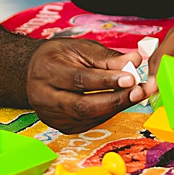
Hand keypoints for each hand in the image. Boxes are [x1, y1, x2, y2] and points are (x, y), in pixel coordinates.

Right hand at [27, 37, 143, 132]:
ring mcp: (53, 116)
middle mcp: (45, 98)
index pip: (79, 80)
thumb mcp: (80, 48)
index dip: (107, 81)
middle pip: (83, 105)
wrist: (34, 73)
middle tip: (139, 90)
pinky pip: (90, 122)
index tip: (131, 78)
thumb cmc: (59, 57)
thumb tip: (134, 60)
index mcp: (47, 71)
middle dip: (115, 99)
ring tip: (137, 94)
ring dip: (117, 106)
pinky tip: (121, 101)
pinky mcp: (62, 126)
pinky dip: (108, 112)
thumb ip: (107, 57)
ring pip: (88, 117)